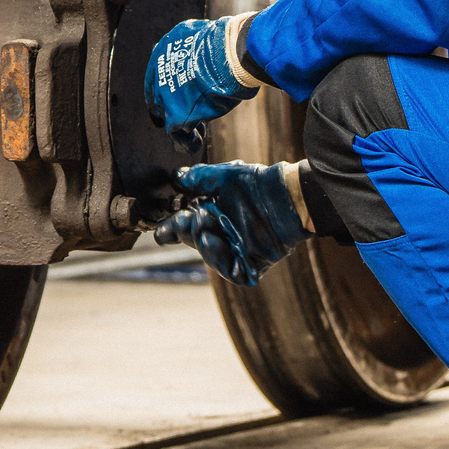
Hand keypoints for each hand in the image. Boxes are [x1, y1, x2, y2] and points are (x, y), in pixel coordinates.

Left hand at [146, 14, 263, 145]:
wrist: (229, 53)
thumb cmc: (226, 42)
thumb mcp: (203, 36)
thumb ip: (195, 49)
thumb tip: (204, 56)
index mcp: (163, 49)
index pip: (159, 73)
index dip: (169, 86)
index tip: (179, 94)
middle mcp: (159, 72)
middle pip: (161, 96)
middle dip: (174, 106)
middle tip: (189, 113)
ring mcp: (165, 94)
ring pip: (168, 116)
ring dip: (182, 123)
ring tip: (197, 130)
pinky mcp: (176, 114)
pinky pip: (177, 134)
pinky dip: (187, 141)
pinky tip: (195, 143)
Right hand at [153, 160, 309, 286]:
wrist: (287, 197)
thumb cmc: (257, 184)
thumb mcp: (224, 177)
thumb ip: (198, 178)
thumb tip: (176, 178)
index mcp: (212, 214)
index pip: (186, 224)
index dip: (172, 228)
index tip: (161, 231)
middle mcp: (222, 233)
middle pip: (195, 241)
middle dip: (185, 234)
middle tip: (183, 223)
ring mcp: (236, 249)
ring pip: (211, 257)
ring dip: (204, 246)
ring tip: (205, 231)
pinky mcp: (252, 264)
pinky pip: (232, 271)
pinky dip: (222, 262)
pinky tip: (217, 244)